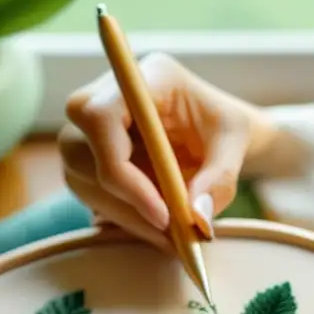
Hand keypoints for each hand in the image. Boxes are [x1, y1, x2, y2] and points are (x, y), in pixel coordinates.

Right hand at [57, 52, 273, 249]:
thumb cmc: (224, 128)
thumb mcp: (236, 144)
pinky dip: (121, 217)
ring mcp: (88, 126)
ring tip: (169, 237)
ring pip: (79, 176)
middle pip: (77, 150)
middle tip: (169, 234)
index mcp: (143, 77)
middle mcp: (104, 95)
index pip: (100, 117)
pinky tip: (156, 229)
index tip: (162, 214)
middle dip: (123, 201)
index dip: (120, 171)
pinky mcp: (86, 155)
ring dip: (122, 215)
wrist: (214, 133)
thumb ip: (220, 178)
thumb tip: (197, 218)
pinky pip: (88, 191)